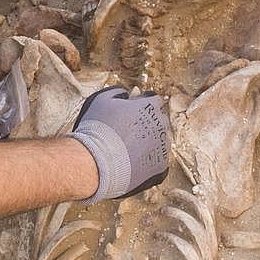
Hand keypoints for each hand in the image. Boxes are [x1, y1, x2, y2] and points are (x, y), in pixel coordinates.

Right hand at [65, 86, 169, 201]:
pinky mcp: (161, 166)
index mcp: (149, 106)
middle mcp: (161, 125)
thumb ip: (117, 92)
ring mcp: (163, 147)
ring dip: (148, 142)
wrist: (96, 162)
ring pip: (160, 141)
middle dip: (147, 124)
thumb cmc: (97, 129)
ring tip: (126, 148)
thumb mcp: (101, 100)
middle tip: (127, 131)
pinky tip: (132, 161)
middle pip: (159, 121)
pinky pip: (158, 161)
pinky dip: (148, 160)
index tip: (132, 112)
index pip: (154, 100)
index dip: (142, 105)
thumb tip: (125, 94)